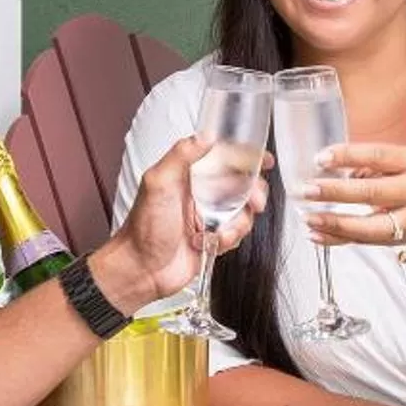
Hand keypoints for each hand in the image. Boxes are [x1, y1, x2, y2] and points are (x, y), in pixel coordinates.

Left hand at [90, 136, 267, 314]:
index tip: (264, 160)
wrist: (141, 270)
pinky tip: (209, 243)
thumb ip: (182, 155)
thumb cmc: (142, 228)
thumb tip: (206, 136)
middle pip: (241, 185)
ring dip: (238, 222)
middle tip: (255, 202)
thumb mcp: (158, 182)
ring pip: (242, 212)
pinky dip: (228, 239)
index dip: (246, 158)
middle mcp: (200, 194)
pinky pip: (236, 234)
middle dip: (253, 193)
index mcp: (188, 175)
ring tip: (220, 231)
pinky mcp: (213, 238)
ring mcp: (208, 216)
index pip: (223, 159)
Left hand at [301, 142, 405, 248]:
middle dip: (335, 192)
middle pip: (372, 193)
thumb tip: (332, 168)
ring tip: (310, 217)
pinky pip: (364, 241)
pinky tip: (317, 233)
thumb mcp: (404, 161)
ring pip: (368, 226)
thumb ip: (372, 163)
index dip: (347, 156)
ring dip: (334, 223)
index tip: (321, 158)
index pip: (377, 156)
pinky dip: (337, 239)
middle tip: (308, 189)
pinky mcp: (397, 241)